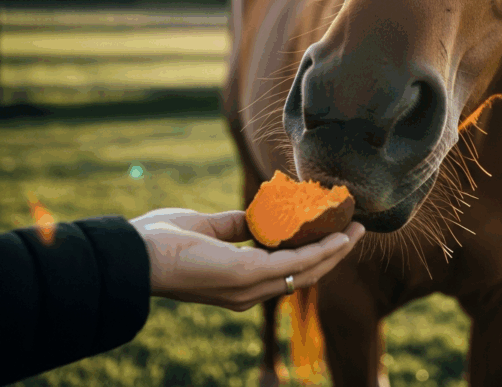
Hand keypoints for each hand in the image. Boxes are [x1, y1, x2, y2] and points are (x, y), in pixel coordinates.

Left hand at [129, 208, 364, 311]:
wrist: (136, 253)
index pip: (287, 273)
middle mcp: (249, 292)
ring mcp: (250, 287)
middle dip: (333, 253)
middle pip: (305, 276)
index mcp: (240, 283)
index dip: (314, 254)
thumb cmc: (162, 240)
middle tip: (356, 230)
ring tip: (356, 230)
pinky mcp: (248, 274)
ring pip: (307, 272)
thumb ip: (235, 226)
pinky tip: (337, 237)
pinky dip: (319, 251)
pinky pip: (295, 265)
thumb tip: (256, 217)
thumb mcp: (208, 228)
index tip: (334, 232)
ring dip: (334, 250)